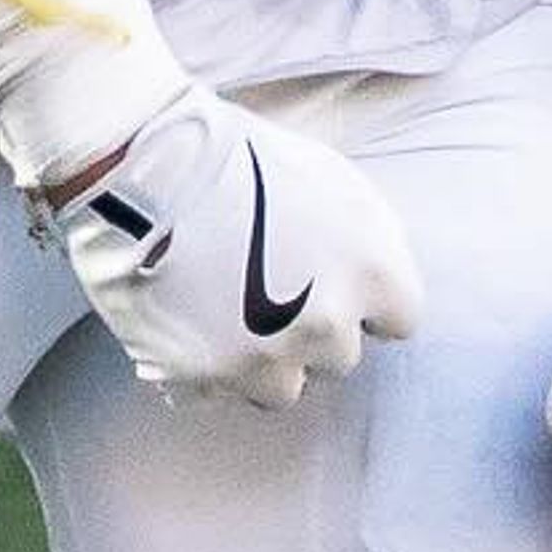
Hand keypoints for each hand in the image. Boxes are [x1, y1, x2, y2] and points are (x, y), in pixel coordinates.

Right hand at [51, 86, 423, 411]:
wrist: (152, 164)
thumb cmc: (243, 158)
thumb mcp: (333, 179)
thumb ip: (368, 241)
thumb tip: (372, 283)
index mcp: (371, 271)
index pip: (400, 319)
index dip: (368, 300)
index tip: (336, 280)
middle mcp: (327, 326)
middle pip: (340, 357)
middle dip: (313, 328)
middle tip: (273, 284)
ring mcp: (265, 359)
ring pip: (282, 387)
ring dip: (263, 358)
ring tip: (228, 306)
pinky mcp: (206, 379)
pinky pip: (219, 393)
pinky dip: (207, 367)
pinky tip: (189, 318)